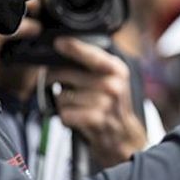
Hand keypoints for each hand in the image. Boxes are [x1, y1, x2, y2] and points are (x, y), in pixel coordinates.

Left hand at [47, 37, 146, 167]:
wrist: (124, 137)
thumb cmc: (112, 106)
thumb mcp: (112, 79)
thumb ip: (94, 64)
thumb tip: (64, 50)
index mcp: (117, 70)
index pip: (91, 54)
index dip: (72, 47)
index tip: (59, 43)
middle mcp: (113, 84)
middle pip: (66, 74)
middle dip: (56, 80)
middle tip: (61, 86)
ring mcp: (105, 102)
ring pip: (62, 96)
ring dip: (63, 103)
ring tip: (77, 106)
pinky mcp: (96, 119)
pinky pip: (65, 113)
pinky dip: (66, 118)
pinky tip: (78, 118)